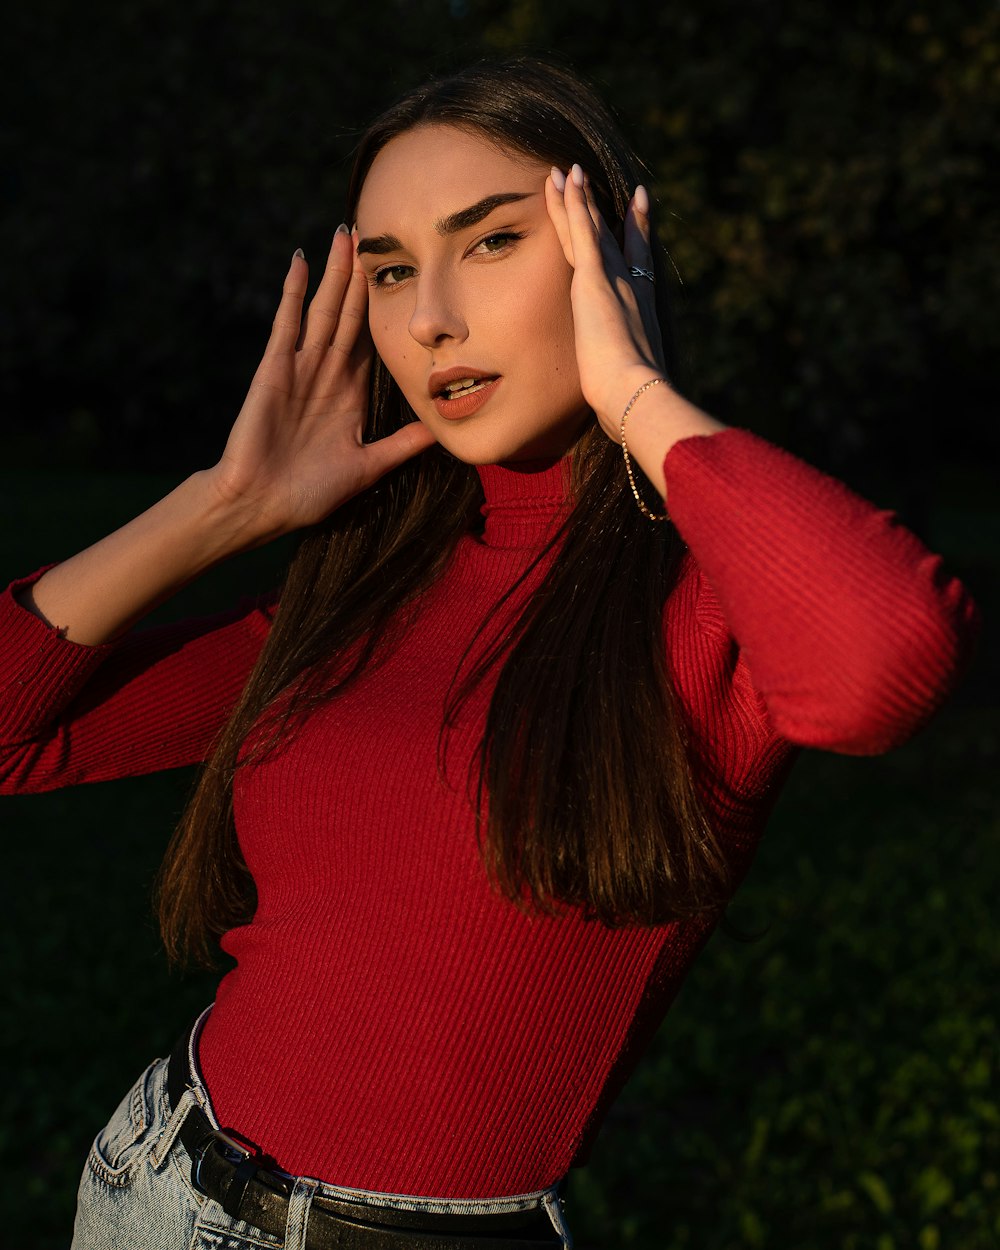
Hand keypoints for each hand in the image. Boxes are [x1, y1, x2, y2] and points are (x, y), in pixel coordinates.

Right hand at [206, 226, 434, 540]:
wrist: (261, 506)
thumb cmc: (308, 493)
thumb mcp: (368, 467)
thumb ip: (402, 446)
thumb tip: (442, 432)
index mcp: (348, 394)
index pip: (370, 340)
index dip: (383, 307)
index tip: (399, 273)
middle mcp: (325, 374)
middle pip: (348, 313)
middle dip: (360, 276)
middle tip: (372, 233)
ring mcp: (299, 368)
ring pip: (323, 310)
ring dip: (334, 273)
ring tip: (345, 234)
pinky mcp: (274, 369)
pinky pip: (286, 324)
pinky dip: (293, 292)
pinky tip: (301, 261)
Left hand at [544, 164, 666, 440]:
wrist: (635, 394)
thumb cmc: (635, 402)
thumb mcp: (631, 391)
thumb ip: (627, 389)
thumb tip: (628, 415)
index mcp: (639, 312)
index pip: (636, 267)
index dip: (636, 239)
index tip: (637, 214)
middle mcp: (630, 288)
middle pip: (617, 241)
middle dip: (608, 213)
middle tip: (605, 185)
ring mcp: (613, 280)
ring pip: (593, 229)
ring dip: (580, 199)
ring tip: (569, 170)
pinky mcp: (594, 278)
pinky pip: (581, 229)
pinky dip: (574, 203)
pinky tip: (564, 179)